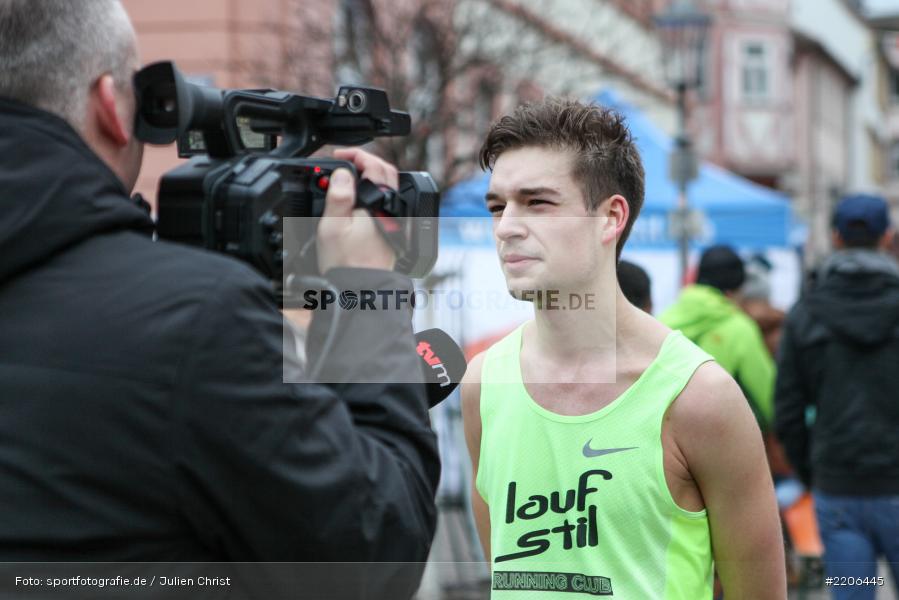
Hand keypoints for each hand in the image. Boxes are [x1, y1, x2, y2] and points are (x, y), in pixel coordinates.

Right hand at [316, 148, 398, 272]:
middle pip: (386, 173)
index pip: (374, 166)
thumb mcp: (332, 226)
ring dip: (372, 176)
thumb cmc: (346, 262)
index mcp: (379, 204)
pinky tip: (360, 199)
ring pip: (389, 187)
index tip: (339, 154)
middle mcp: (392, 210)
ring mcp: (395, 221)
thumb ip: (339, 197)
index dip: (355, 154)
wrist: (361, 288)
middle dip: (366, 161)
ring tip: (350, 178)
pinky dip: (375, 192)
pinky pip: (388, 202)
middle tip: (345, 161)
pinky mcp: (393, 231)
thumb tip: (344, 173)